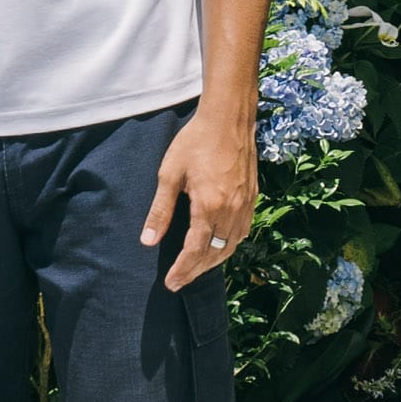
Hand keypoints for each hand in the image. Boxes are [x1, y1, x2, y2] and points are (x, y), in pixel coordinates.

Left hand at [143, 102, 254, 291]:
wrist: (229, 118)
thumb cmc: (195, 142)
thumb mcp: (170, 174)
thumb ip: (160, 210)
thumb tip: (148, 240)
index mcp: (209, 207)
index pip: (195, 251)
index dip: (182, 270)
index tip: (170, 283)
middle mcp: (231, 211)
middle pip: (214, 253)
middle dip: (196, 271)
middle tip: (179, 282)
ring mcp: (245, 205)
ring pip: (231, 245)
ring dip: (213, 261)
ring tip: (196, 269)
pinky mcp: (253, 197)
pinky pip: (243, 231)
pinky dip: (230, 245)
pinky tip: (220, 246)